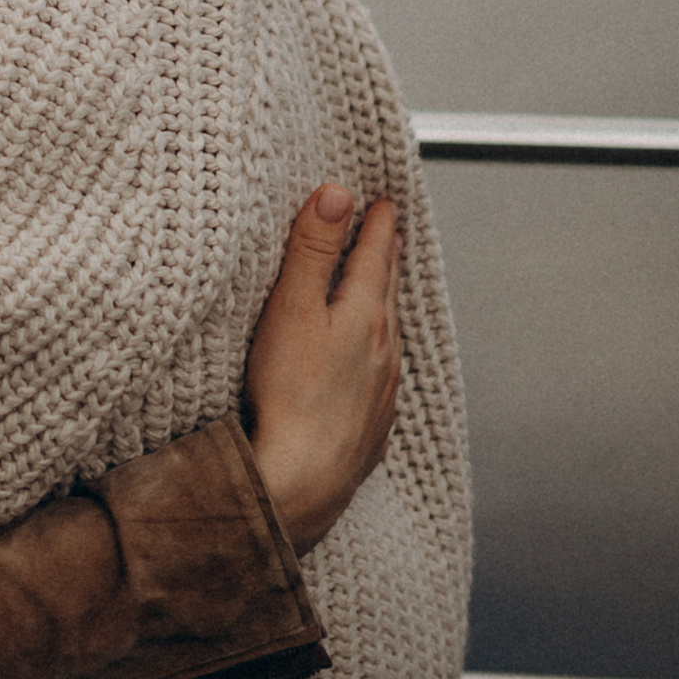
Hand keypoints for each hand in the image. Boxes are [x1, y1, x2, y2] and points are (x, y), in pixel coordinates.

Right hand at [240, 186, 400, 552]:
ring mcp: (382, 392)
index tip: (384, 200)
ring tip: (380, 287)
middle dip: (386, 256)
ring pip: (388, 333)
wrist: (301, 484)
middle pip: (386, 291)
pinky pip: (383, 375)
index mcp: (365, 315)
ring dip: (384, 303)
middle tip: (389, 230)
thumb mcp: (291, 308)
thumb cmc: (289, 395)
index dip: (377, 223)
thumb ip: (313, 249)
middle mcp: (383, 350)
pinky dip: (378, 352)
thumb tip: (340, 194)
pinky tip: (372, 362)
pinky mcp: (371, 427)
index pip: (374, 255)